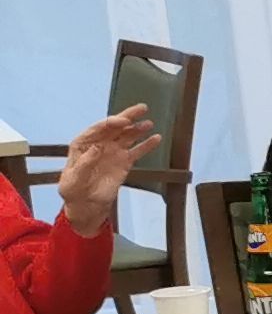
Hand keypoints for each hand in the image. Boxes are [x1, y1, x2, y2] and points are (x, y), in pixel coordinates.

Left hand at [55, 107, 156, 230]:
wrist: (86, 205)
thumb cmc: (74, 191)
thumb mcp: (73, 179)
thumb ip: (85, 163)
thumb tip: (98, 147)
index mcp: (83, 144)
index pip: (98, 128)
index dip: (111, 122)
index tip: (124, 121)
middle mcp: (99, 143)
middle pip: (115, 127)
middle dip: (127, 116)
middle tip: (141, 109)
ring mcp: (113, 151)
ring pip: (127, 136)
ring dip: (138, 128)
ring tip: (149, 123)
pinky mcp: (124, 162)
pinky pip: (137, 151)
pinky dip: (147, 144)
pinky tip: (156, 138)